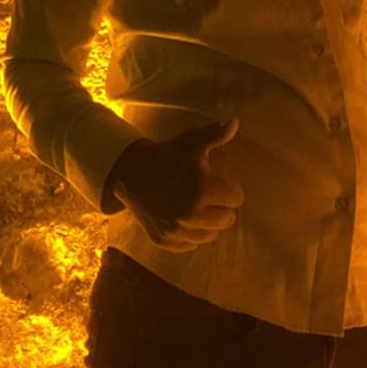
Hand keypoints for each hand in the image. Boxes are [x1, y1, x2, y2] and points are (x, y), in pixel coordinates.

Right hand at [108, 117, 243, 252]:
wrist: (130, 173)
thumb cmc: (166, 156)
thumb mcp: (190, 142)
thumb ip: (215, 134)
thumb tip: (235, 122)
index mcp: (202, 189)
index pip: (236, 198)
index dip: (229, 189)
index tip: (216, 182)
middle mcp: (190, 214)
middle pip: (227, 219)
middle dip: (221, 207)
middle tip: (207, 195)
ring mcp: (176, 230)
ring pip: (210, 235)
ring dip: (208, 222)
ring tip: (196, 207)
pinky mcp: (165, 241)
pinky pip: (190, 245)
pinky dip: (190, 235)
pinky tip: (183, 219)